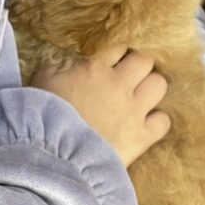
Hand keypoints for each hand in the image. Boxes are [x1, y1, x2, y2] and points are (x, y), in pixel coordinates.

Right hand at [31, 45, 170, 167]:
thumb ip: (56, 68)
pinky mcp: (142, 136)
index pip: (119, 50)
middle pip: (145, 61)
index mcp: (95, 69)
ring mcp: (133, 110)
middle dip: (140, 68)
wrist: (55, 155)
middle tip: (131, 79)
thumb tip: (65, 66)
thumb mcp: (41, 82)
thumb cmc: (43, 116)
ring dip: (151, 89)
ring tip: (142, 99)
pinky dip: (157, 122)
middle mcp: (119, 84)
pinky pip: (163, 121)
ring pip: (159, 85)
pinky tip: (147, 125)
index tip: (115, 65)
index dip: (118, 57)